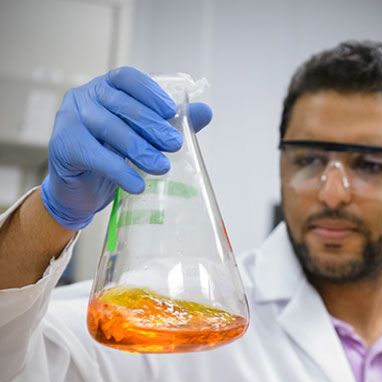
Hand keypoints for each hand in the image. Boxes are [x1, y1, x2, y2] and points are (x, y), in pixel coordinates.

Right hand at [41, 66, 211, 229]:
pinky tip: (137, 184)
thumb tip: (206, 112)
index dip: (150, 92)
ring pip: (111, 129)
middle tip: (175, 144)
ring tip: (162, 166)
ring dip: (140, 149)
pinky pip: (96, 156)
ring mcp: (70, 119)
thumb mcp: (143, 139)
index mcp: (106, 88)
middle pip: (122, 106)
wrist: (81, 191)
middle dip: (153, 126)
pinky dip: (120, 171)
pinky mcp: (63, 146)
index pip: (128, 78)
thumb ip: (171, 124)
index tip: (171, 110)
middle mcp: (85, 97)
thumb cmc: (113, 158)